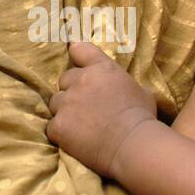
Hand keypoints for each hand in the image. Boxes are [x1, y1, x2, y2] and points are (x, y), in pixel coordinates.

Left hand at [45, 41, 156, 178]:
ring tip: (79, 125)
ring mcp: (67, 103)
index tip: (73, 54)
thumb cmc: (142, 118)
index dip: (76, 53)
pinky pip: (52, 126)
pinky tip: (74, 140)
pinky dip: (61, 132)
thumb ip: (126, 85)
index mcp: (102, 69)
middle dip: (72, 90)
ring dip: (64, 111)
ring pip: (56, 102)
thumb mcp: (142, 92)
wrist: (132, 145)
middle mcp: (81, 81)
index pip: (80, 49)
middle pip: (64, 79)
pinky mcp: (59, 125)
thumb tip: (126, 89)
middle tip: (85, 106)